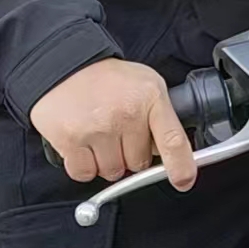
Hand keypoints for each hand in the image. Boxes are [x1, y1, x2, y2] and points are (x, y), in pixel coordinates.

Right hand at [28, 58, 196, 189]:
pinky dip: (84, 165)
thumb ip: (160, 117)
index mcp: (150, 98)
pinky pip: (84, 174)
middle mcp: (126, 113)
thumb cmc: (107, 79)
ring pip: (113, 172)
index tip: (183, 181)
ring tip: (99, 134)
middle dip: (130, 155)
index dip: (181, 167)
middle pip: (139, 163)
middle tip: (118, 132)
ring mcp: (98, 128)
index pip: (173, 140)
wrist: (65, 66)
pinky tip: (83, 143)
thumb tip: (164, 154)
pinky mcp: (71, 140)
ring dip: (107, 161)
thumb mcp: (146, 85)